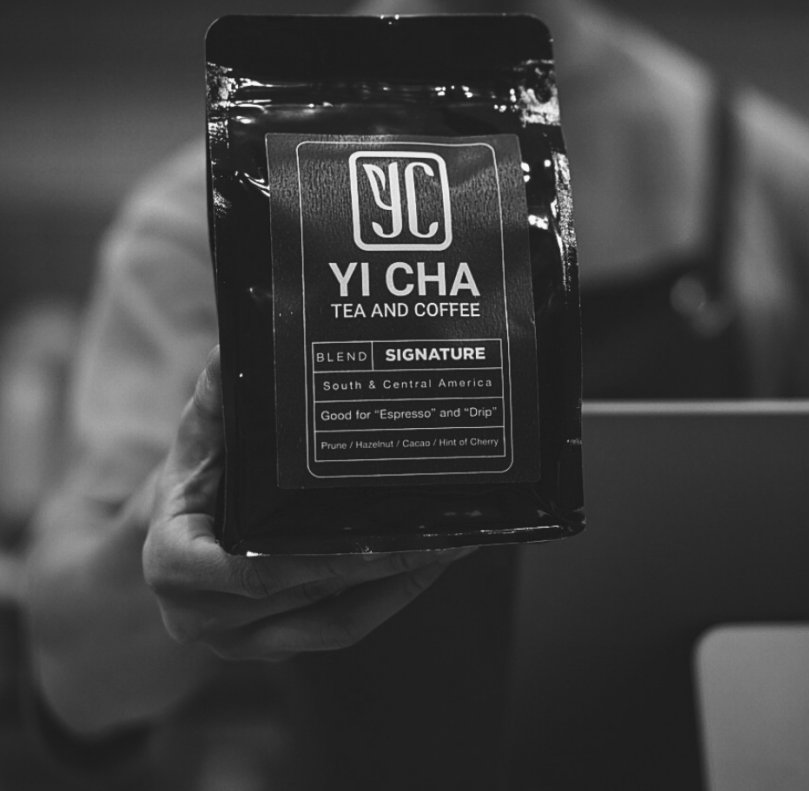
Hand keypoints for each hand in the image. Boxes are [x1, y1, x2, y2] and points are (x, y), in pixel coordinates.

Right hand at [142, 346, 472, 660]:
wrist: (173, 530)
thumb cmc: (192, 474)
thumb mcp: (198, 432)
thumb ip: (220, 393)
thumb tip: (241, 343)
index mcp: (173, 564)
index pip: (247, 573)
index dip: (313, 558)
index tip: (377, 531)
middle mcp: (201, 615)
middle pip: (308, 593)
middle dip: (381, 561)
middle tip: (443, 525)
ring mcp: (240, 641)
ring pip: (335, 620)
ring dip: (400, 583)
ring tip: (453, 542)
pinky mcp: (275, 647)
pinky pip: (343, 629)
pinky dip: (391, 599)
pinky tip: (432, 563)